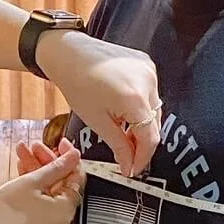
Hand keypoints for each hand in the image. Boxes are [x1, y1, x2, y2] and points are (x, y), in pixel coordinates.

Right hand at [0, 145, 82, 223]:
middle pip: (61, 182)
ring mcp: (49, 222)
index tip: (61, 143)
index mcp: (68, 208)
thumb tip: (73, 156)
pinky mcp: (36, 223)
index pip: (76, 176)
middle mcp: (63, 217)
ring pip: (48, 189)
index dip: (68, 157)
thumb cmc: (7, 214)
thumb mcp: (33, 181)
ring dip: (37, 169)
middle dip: (47, 161)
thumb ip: (56, 167)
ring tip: (24, 152)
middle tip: (36, 146)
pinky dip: (33, 185)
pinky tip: (22, 168)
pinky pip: (40, 199)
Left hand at [36, 31, 161, 177]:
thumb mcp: (97, 121)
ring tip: (123, 134)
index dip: (142, 158)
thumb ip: (119, 146)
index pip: (150, 138)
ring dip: (142, 125)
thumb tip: (130, 166)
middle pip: (154, 125)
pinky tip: (125, 112)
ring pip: (154, 110)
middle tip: (126, 156)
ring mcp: (150, 71)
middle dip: (141, 143)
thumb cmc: (77, 83)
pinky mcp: (147, 65)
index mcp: (135, 99)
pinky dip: (141, 107)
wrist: (69, 53)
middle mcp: (148, 83)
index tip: (133, 170)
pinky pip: (150, 94)